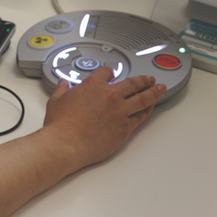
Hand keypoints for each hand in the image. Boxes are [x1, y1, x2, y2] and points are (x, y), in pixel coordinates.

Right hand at [41, 66, 165, 170]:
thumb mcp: (56, 101)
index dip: (111, 72)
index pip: (106, 73)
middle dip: (143, 80)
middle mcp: (110, 96)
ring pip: (142, 98)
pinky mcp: (125, 128)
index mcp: (93, 86)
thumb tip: (62, 84)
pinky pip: (141, 116)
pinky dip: (148, 109)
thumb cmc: (61, 125)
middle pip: (133, 83)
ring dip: (153, 92)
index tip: (113, 73)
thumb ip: (61, 90)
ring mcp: (120, 112)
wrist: (66, 144)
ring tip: (159, 88)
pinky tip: (151, 106)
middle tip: (149, 79)